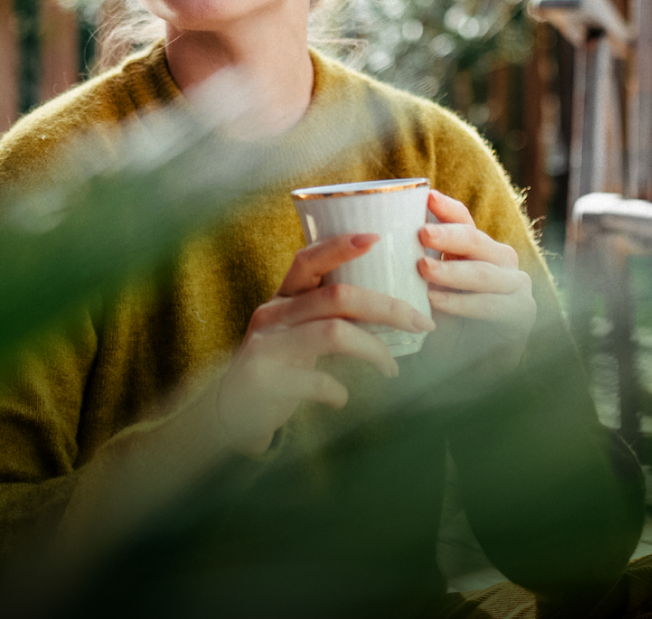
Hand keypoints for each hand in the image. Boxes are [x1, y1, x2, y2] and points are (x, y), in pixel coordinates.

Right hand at [212, 233, 435, 454]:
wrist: (231, 413)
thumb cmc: (276, 368)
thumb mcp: (295, 334)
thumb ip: (327, 317)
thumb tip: (390, 310)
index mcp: (282, 298)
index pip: (308, 259)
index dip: (340, 246)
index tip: (377, 237)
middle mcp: (272, 314)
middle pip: (337, 296)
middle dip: (386, 307)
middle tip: (421, 322)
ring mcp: (266, 346)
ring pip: (333, 333)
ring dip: (374, 350)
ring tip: (392, 368)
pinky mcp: (265, 379)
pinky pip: (317, 380)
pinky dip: (338, 390)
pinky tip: (342, 398)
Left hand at [417, 190, 536, 375]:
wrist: (457, 376)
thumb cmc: (433, 328)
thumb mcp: (416, 292)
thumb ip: (407, 264)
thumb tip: (370, 233)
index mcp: (475, 249)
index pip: (463, 220)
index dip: (446, 208)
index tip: (425, 196)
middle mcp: (500, 260)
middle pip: (476, 240)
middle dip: (448, 236)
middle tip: (421, 235)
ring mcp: (516, 286)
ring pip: (486, 271)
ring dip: (453, 271)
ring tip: (423, 271)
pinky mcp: (524, 313)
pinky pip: (494, 304)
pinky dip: (464, 303)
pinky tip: (438, 303)